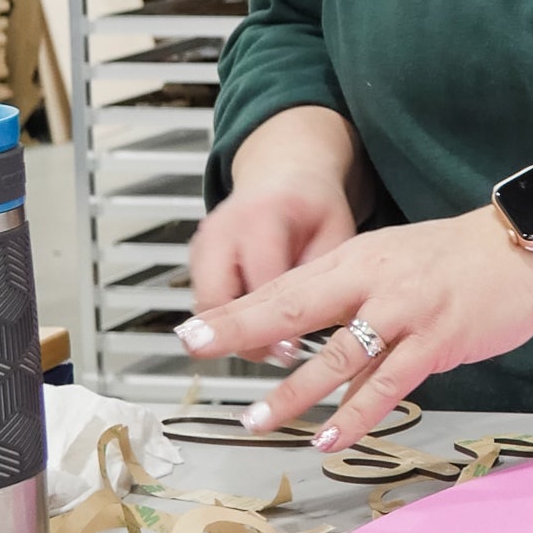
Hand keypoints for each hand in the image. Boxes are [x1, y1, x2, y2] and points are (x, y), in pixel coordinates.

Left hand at [176, 210, 532, 447]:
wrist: (525, 243)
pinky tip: (329, 437)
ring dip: (293, 391)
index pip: (287, 285)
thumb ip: (353, 293)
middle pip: (296, 307)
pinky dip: (355, 413)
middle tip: (197, 348)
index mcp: (359, 258)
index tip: (193, 330)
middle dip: (242, 330)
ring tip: (256, 418)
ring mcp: (405, 311)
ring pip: (337, 354)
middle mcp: (375, 280)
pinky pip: (387, 383)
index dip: (238, 310)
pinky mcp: (436, 340)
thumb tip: (307, 333)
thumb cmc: (462, 257)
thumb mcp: (396, 258)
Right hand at [188, 171, 358, 346]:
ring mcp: (204, 243)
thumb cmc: (315, 205)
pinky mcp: (196, 257)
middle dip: (241, 336)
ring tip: (268, 346)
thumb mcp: (336, 233)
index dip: (274, 323)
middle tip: (273, 357)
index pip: (261, 282)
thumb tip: (319, 324)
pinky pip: (205, 299)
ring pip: (205, 305)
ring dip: (232, 331)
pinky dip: (227, 319)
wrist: (285, 176)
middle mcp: (224, 229)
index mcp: (261, 218)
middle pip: (216, 299)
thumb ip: (324, 275)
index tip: (290, 351)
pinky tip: (256, 328)